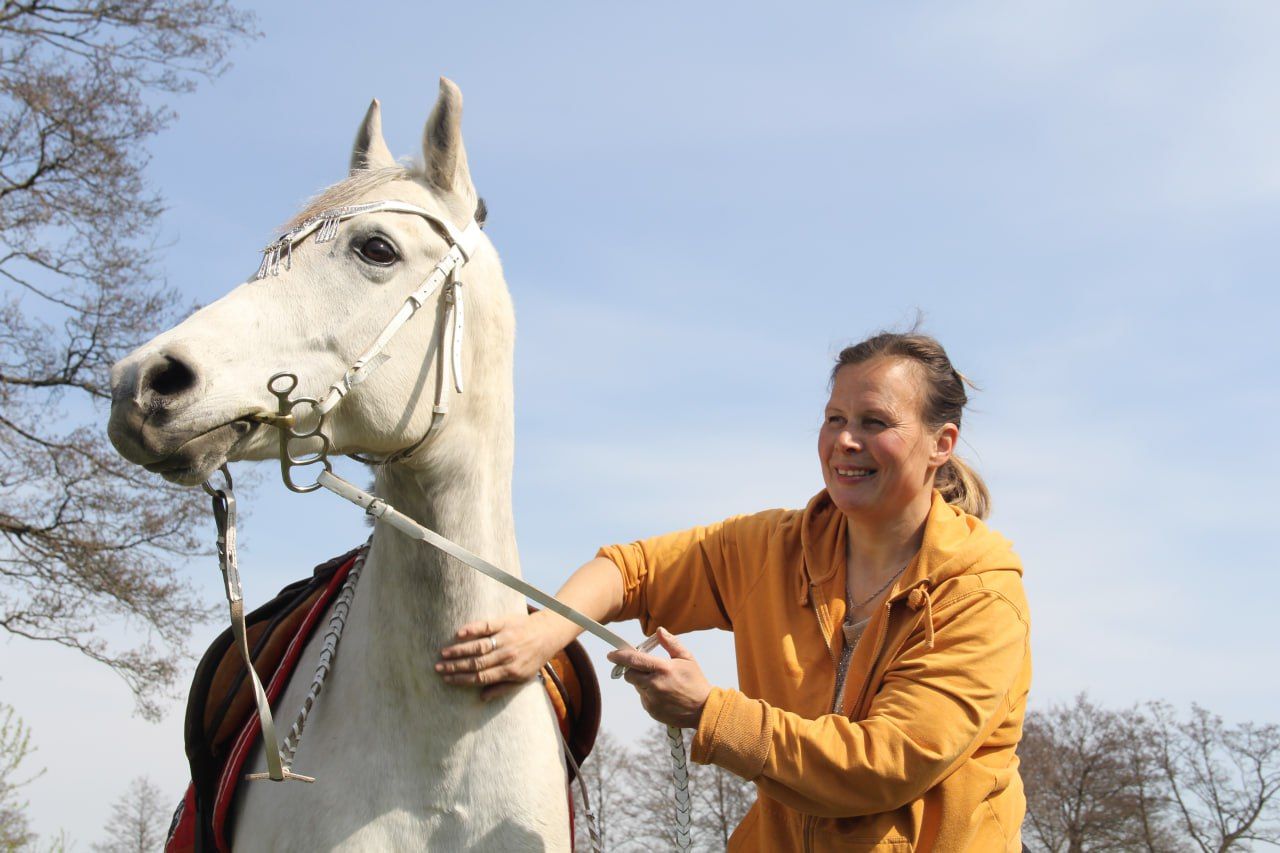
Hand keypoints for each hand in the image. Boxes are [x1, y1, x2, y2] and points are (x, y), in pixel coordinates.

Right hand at [436, 611, 561, 700]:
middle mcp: (507, 655)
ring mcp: (506, 638)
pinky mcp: (505, 623)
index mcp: (510, 670)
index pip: (481, 677)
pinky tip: (460, 633)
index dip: (462, 679)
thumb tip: (482, 697)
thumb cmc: (534, 658)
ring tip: (444, 653)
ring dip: (460, 650)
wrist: (548, 633)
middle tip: (438, 668)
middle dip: (456, 667)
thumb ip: (503, 688)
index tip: (447, 679)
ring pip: (479, 646)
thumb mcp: (524, 679)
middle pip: (477, 663)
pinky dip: (473, 629)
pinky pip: (487, 626)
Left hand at [606, 628, 710, 728]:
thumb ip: (671, 643)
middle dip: (633, 669)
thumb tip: (659, 631)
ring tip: (661, 682)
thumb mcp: (687, 658)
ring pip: (636, 686)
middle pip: (629, 674)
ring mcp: (652, 699)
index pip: (634, 659)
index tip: (611, 654)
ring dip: (642, 682)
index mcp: (663, 669)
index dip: (620, 656)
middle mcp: (654, 684)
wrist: (703, 710)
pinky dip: (648, 693)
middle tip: (644, 668)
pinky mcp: (651, 710)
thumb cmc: (696, 682)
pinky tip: (663, 694)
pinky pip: (643, 698)